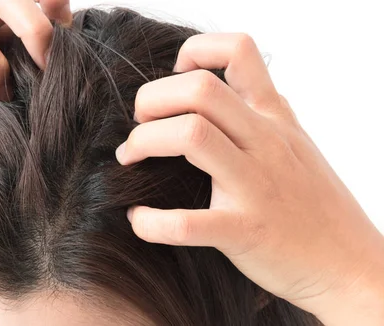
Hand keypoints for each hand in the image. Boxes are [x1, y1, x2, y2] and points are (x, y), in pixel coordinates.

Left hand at [116, 33, 383, 323]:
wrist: (350, 267)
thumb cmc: (317, 205)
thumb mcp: (296, 144)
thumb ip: (265, 114)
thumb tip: (233, 87)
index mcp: (273, 120)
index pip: (239, 52)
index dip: (195, 51)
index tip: (174, 78)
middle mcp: (265, 143)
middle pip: (200, 89)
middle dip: (151, 98)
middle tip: (138, 122)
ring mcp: (256, 186)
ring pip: (192, 135)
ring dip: (144, 141)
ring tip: (130, 158)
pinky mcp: (244, 231)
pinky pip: (187, 222)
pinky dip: (151, 221)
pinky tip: (140, 220)